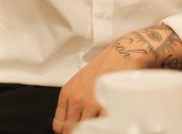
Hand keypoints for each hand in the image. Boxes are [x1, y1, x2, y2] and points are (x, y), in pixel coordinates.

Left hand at [52, 25, 181, 132]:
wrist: (121, 55)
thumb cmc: (103, 68)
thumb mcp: (79, 82)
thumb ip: (72, 101)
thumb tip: (67, 124)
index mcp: (67, 93)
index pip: (59, 125)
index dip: (66, 132)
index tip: (72, 132)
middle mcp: (76, 99)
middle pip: (71, 129)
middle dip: (79, 132)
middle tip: (88, 129)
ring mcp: (91, 103)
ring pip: (86, 129)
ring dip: (93, 129)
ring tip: (100, 125)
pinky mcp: (106, 105)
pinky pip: (101, 126)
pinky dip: (104, 127)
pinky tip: (107, 124)